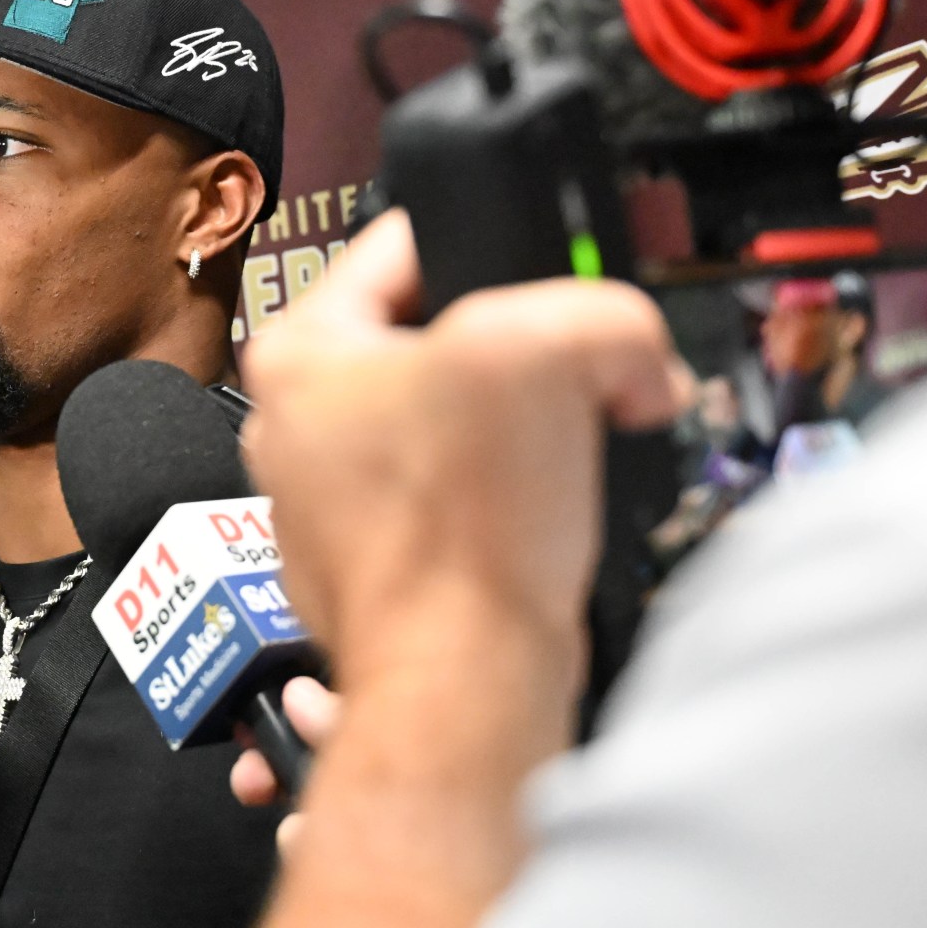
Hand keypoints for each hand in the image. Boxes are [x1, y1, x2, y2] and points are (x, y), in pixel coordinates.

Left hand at [237, 209, 691, 927]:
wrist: (462, 683)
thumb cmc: (461, 532)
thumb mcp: (549, 348)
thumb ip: (605, 314)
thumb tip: (632, 360)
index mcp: (298, 352)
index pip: (404, 245)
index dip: (499, 248)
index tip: (551, 280)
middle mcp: (294, 424)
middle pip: (438, 339)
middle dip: (525, 355)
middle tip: (575, 376)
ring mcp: (328, 500)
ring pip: (453, 421)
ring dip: (525, 430)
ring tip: (569, 448)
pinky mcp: (375, 561)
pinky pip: (456, 498)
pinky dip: (509, 501)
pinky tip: (542, 515)